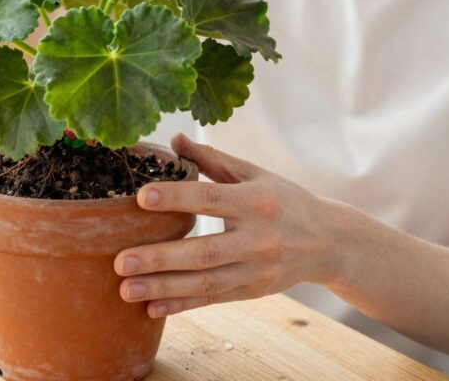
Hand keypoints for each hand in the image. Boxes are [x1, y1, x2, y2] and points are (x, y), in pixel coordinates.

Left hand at [115, 133, 346, 317]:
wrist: (329, 242)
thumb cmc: (284, 200)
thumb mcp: (254, 174)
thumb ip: (213, 159)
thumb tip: (174, 139)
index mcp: (256, 201)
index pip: (211, 198)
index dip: (176, 198)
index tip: (141, 197)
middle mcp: (257, 239)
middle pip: (204, 251)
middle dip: (160, 258)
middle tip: (120, 260)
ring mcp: (255, 270)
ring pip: (205, 283)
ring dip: (163, 288)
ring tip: (126, 289)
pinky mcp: (252, 292)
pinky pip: (212, 300)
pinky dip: (182, 306)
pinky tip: (152, 309)